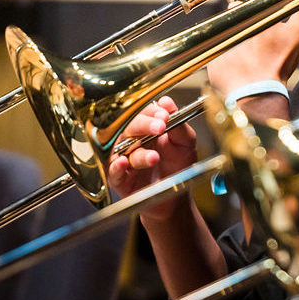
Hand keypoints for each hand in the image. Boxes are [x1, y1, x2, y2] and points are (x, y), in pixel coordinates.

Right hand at [106, 96, 196, 220]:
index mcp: (148, 129)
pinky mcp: (120, 179)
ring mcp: (125, 159)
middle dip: (145, 125)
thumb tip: (167, 102)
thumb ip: (178, 125)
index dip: (153, 112)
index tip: (164, 114)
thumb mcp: (185, 144)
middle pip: (130, 127)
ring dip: (139, 152)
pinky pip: (113, 171)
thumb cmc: (179, 167)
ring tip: (155, 157)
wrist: (176, 197)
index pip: (145, 113)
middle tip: (160, 127)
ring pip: (123, 149)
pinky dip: (116, 167)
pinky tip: (123, 162)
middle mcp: (134, 141)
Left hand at [206, 0, 298, 93]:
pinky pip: (220, 44)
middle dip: (249, 18)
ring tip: (249, 55)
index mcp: (261, 12)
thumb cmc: (276, 67)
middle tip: (258, 40)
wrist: (256, 94)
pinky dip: (228, 51)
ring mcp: (224, 31)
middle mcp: (239, 17)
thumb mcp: (297, 38)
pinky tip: (238, 63)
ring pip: (230, 25)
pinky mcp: (212, 48)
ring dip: (238, 35)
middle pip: (242, 7)